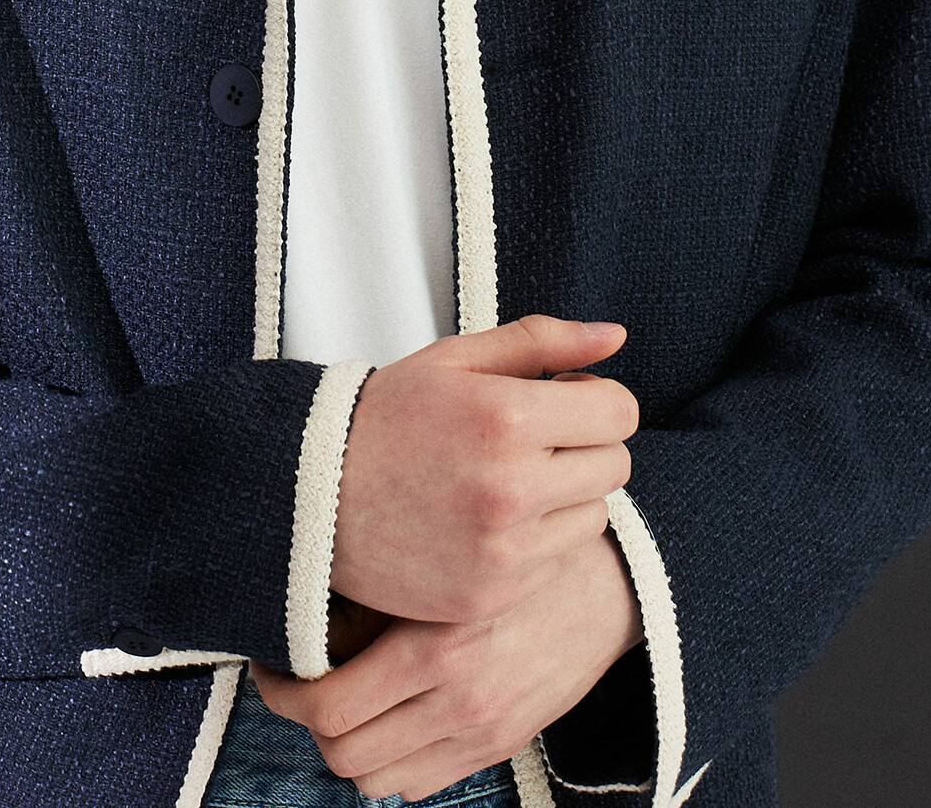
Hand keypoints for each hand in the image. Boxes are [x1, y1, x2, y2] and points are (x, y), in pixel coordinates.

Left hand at [252, 519, 643, 801]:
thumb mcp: (451, 551)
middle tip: (291, 679)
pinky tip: (385, 716)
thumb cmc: (521, 548)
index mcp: (437, 646)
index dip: (279, 690)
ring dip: (345, 745)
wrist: (611, 585)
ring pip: (373, 778)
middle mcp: (456, 702)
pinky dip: (389, 762)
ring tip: (336, 698)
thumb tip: (313, 598)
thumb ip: (390, 580)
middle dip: (303, 719)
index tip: (270, 661)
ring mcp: (479, 733)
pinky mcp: (498, 748)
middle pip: (341, 750)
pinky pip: (418, 786)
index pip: (327, 705)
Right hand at [329, 315, 636, 624]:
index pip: (619, 412)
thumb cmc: (387, 417)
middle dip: (587, 444)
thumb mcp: (457, 359)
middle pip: (615, 465)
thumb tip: (616, 335)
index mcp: (507, 416)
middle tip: (536, 439)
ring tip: (509, 481)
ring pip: (593, 517)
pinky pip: (557, 563)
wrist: (311, 496)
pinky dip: (537, 541)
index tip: (565, 400)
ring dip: (567, 496)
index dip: (596, 399)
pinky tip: (490, 521)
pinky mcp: (491, 595)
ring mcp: (503, 550)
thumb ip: (543, 341)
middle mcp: (512, 487)